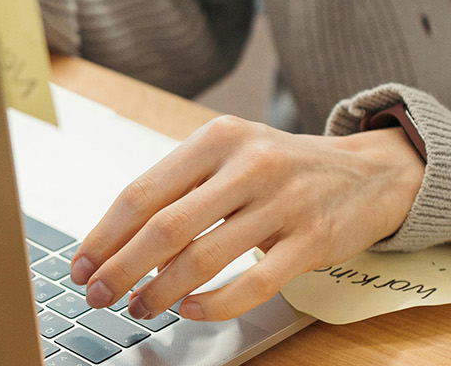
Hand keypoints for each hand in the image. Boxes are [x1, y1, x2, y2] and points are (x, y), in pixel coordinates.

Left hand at [68, 115, 423, 321]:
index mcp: (217, 139)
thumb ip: (182, 192)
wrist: (368, 172)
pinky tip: (193, 310)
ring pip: (204, 258)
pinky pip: (254, 282)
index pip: (143, 192)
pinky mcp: (312, 238)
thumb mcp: (231, 157)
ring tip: (142, 307)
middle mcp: (249, 164)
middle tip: (100, 295)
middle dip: (122, 269)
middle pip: (165, 228)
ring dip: (162, 292)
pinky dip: (215, 304)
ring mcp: (283, 201)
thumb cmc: (284, 168)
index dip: (105, 236)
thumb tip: (123, 248)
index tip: (82, 265)